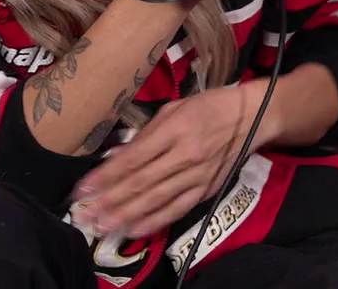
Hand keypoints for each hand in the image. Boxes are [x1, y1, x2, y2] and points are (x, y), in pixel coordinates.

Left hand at [74, 85, 252, 238]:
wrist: (253, 117)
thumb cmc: (209, 106)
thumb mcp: (175, 108)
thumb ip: (146, 133)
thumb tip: (116, 156)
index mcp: (176, 129)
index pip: (134, 157)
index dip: (107, 176)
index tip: (84, 189)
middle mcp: (186, 154)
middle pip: (141, 182)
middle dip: (109, 200)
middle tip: (85, 214)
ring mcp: (197, 175)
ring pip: (156, 200)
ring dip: (126, 215)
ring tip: (103, 226)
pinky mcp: (206, 190)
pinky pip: (177, 209)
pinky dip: (155, 221)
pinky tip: (134, 229)